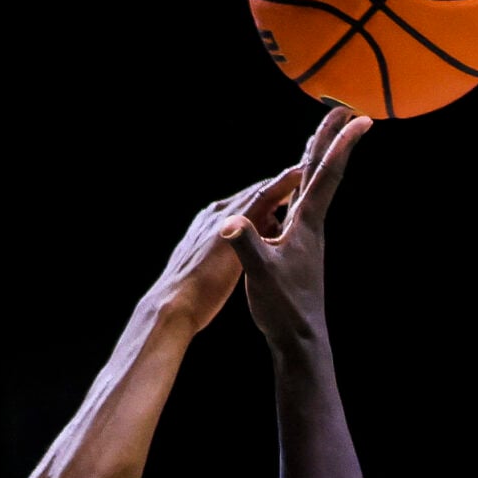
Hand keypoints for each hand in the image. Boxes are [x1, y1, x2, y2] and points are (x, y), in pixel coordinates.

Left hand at [150, 163, 309, 332]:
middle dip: (277, 193)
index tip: (305, 170)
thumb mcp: (237, 256)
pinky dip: (247, 224)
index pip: (263, 191)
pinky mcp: (198, 239)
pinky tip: (253, 237)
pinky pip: (230, 223)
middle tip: (300, 192)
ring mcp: (204, 226)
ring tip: (281, 218)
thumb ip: (252, 226)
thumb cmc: (206, 287)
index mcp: (226, 216)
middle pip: (253, 196)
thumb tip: (269, 203)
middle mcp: (214, 215)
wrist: (172, 307)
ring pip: (242, 209)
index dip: (286, 181)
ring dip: (263, 210)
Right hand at [223, 108, 369, 343]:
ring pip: (313, 188)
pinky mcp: (299, 249)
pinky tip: (293, 192)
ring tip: (318, 141)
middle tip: (344, 111)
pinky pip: (300, 207)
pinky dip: (299, 189)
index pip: (324, 175)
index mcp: (305, 224)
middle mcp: (312, 225)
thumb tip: (229, 222)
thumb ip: (245, 245)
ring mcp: (307, 237)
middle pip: (322, 173)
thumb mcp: (259, 274)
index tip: (358, 117)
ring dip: (317, 161)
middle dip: (330, 140)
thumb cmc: (282, 307)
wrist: (299, 338)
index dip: (340, 144)